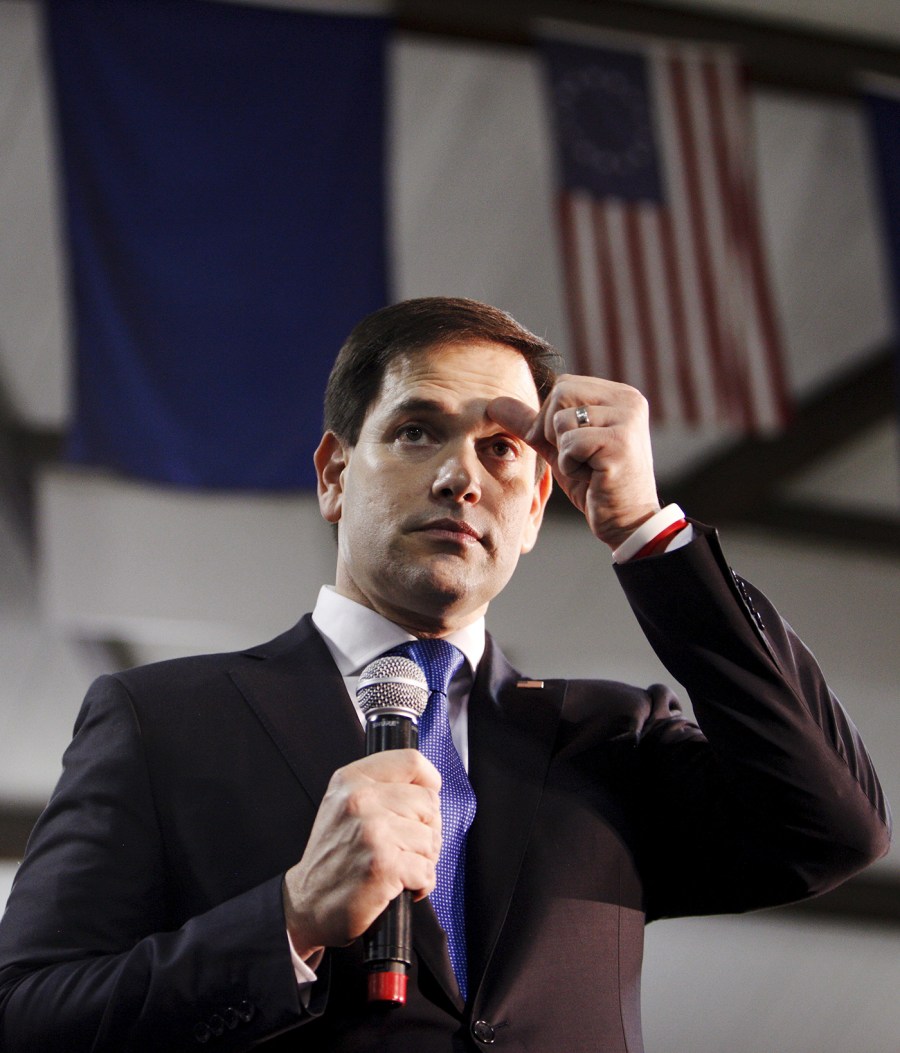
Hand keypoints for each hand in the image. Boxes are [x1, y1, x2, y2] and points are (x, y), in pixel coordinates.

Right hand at [282, 750, 441, 958]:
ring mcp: (372, 832)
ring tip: (398, 866)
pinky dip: (421, 883)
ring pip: (432, 838)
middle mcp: (360, 800)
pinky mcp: (382, 865)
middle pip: (429, 802)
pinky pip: (427, 870)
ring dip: (423, 860)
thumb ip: (384, 786)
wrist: (307, 903)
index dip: (428, 784)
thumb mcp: (346, 804)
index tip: (422, 804)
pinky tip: (399, 885)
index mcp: (352, 779)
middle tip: (404, 847)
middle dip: (427, 830)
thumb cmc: (335, 856)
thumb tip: (431, 786)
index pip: (412, 761)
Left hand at [489, 375, 659, 548]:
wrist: (625, 520)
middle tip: (577, 457)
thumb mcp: (559, 447)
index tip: (571, 445)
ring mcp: (628, 420)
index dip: (551, 417)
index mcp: (619, 395)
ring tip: (587, 467)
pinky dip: (571, 465)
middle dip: (554, 431)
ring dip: (564, 451)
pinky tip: (592, 476)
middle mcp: (629, 400)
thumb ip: (531, 423)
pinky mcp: (621, 443)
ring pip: (562, 420)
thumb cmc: (594, 483)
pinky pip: (570, 444)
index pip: (563, 384)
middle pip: (561, 393)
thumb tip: (494, 403)